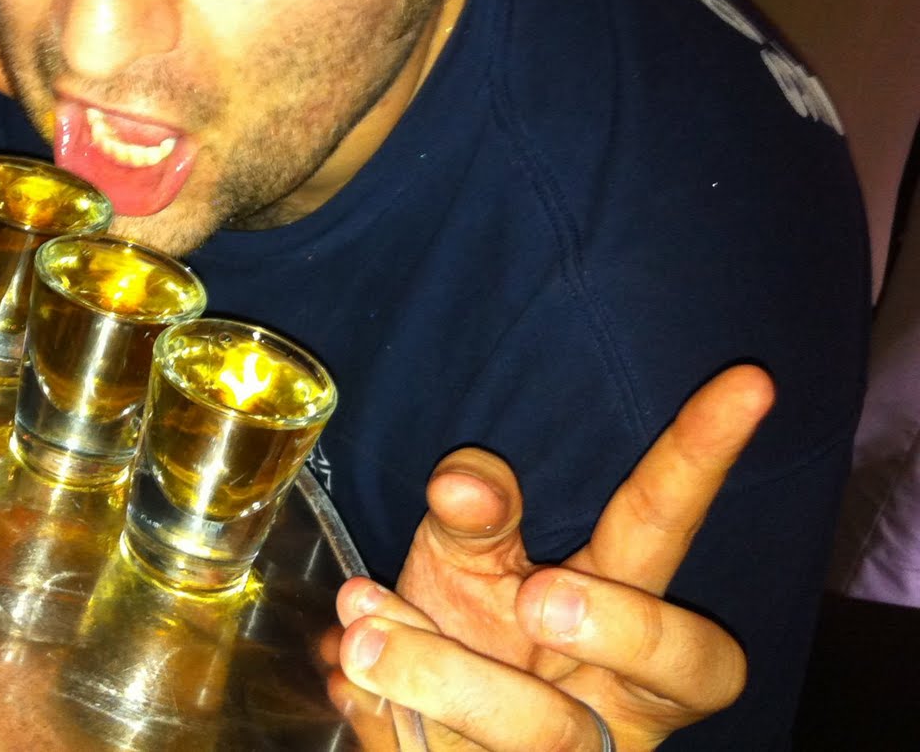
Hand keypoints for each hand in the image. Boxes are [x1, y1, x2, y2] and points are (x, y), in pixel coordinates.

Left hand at [328, 364, 774, 750]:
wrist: (418, 737)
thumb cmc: (460, 634)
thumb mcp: (460, 561)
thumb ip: (470, 517)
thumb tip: (465, 486)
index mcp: (619, 601)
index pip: (666, 526)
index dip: (703, 459)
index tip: (746, 381)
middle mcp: (622, 691)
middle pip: (689, 666)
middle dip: (622, 626)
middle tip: (536, 596)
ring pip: (554, 734)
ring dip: (446, 673)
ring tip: (363, 634)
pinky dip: (397, 717)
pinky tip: (350, 681)